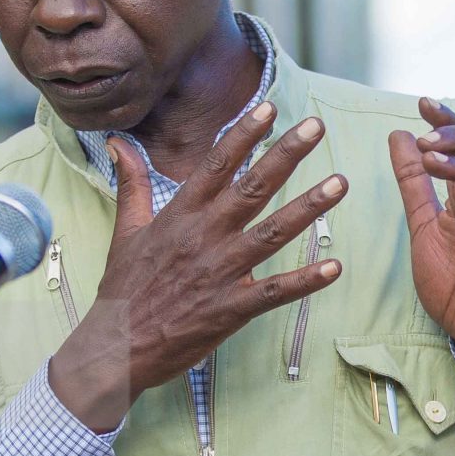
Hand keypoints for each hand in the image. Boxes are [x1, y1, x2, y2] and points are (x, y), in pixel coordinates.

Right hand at [48, 102, 344, 431]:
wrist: (115, 347)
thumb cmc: (123, 289)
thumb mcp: (124, 230)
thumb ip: (132, 183)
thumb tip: (118, 142)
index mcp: (180, 215)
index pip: (216, 165)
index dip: (243, 135)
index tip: (269, 108)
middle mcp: (204, 237)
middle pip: (252, 188)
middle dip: (286, 155)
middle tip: (316, 126)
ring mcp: (220, 272)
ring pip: (272, 233)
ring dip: (308, 208)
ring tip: (339, 183)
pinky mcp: (230, 309)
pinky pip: (274, 291)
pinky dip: (305, 281)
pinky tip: (334, 268)